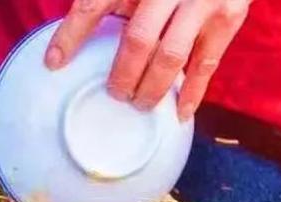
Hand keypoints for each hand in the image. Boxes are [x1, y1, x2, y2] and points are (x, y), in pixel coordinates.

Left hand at [45, 0, 249, 119]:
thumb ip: (109, 0)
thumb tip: (66, 42)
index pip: (93, 6)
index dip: (70, 36)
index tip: (52, 63)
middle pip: (137, 40)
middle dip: (122, 75)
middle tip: (115, 94)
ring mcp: (202, 1)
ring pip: (170, 57)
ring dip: (151, 88)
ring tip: (139, 103)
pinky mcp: (228, 16)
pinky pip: (205, 63)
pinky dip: (192, 93)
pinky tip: (179, 112)